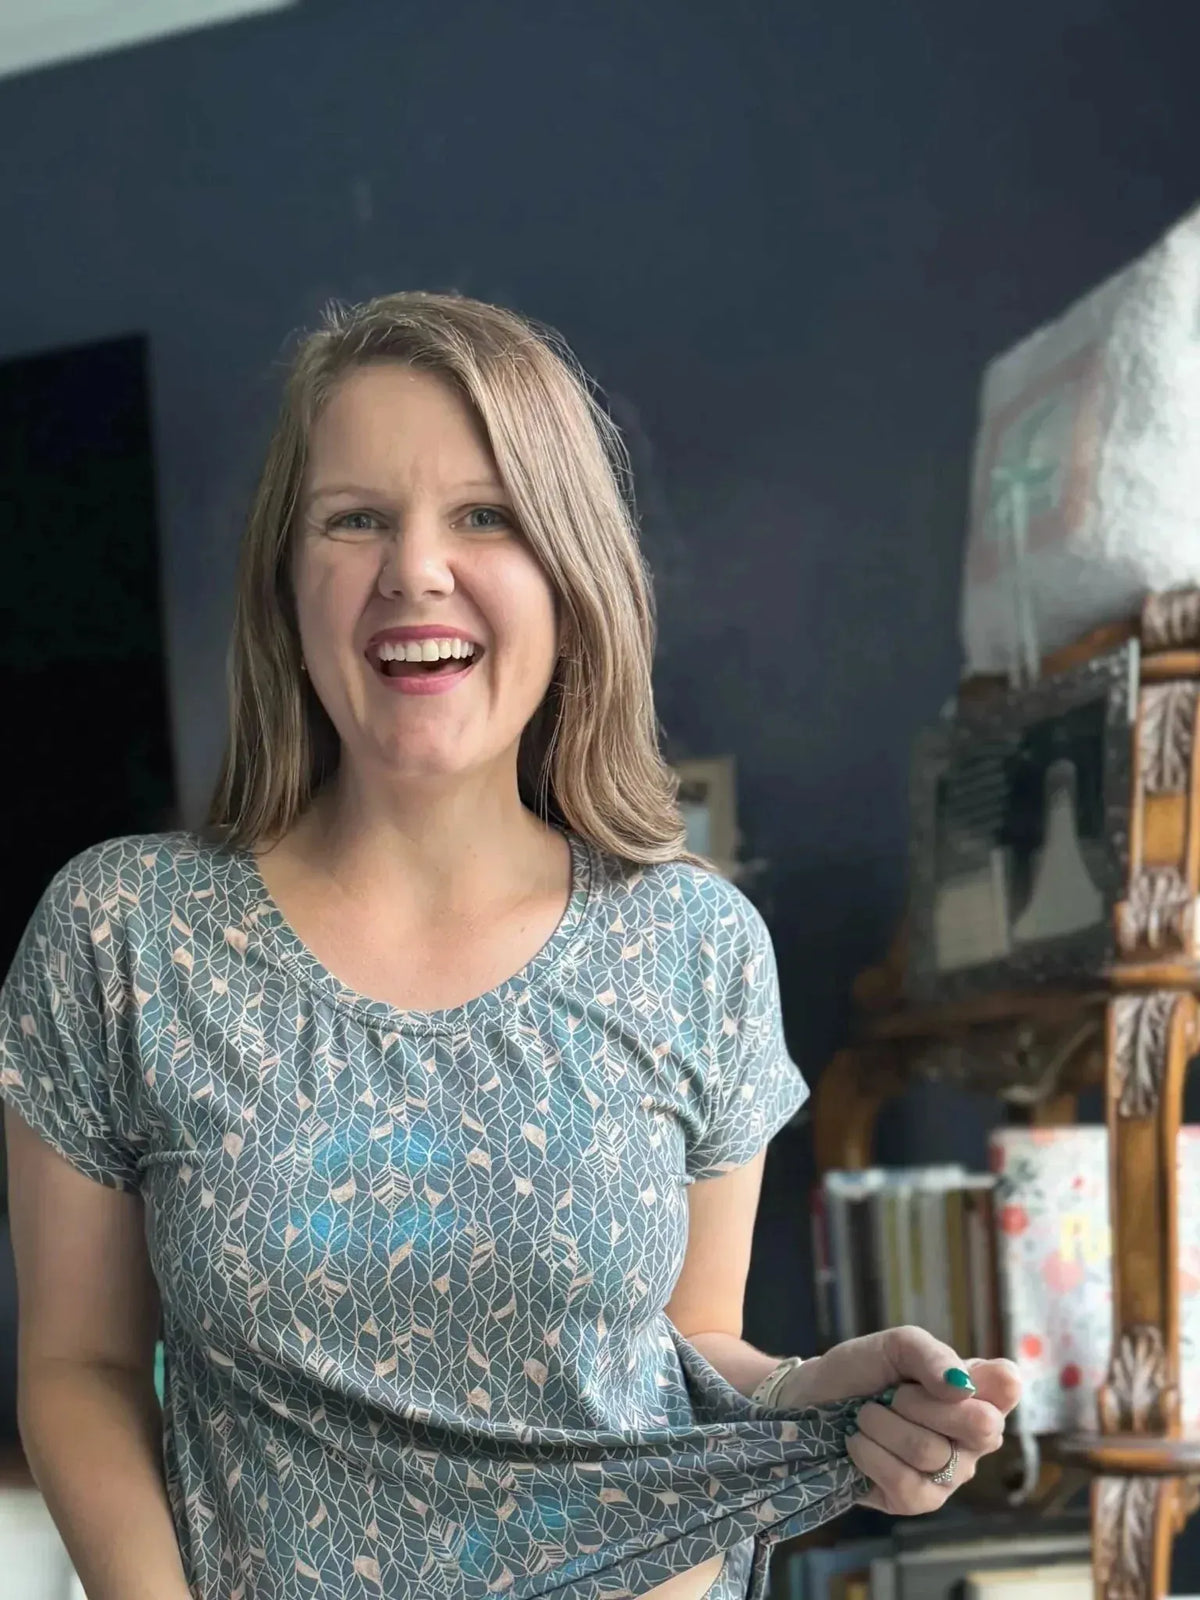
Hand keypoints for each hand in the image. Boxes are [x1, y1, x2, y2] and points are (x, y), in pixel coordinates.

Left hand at [778, 1326, 1020, 1515]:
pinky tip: (859, 1442)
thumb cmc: (860, 1371)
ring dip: (885, 1426)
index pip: (1008, 1386)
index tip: (947, 1378)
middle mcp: (973, 1436)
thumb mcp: (893, 1346)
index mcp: (974, 1391)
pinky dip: (872, 1455)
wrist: (812, 1402)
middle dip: (923, 1403)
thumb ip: (930, 1355)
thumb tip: (961, 1387)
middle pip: (982, 1426)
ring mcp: (950, 1473)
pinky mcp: (919, 1502)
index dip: (985, 1381)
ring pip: (933, 1453)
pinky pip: (908, 1485)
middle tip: (895, 1394)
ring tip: (867, 1415)